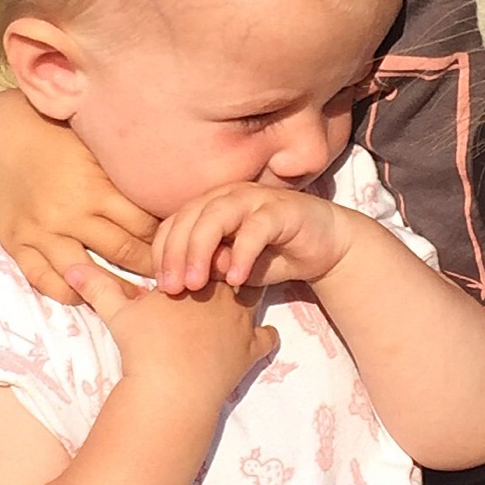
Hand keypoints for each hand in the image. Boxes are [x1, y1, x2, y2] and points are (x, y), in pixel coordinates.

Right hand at [0, 90, 157, 303]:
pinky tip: (87, 296)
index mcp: (96, 186)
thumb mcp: (95, 145)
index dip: (167, 238)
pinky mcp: (17, 242)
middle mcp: (70, 213)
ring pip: (86, 274)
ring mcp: (42, 231)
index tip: (180, 246)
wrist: (0, 133)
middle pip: (123, 252)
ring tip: (138, 299)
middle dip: (152, 267)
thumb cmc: (57, 134)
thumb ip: (124, 171)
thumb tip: (170, 185)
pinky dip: (68, 292)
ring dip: (115, 289)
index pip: (144, 224)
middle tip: (171, 277)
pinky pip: (44, 279)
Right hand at [66, 260, 275, 406]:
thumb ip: (97, 286)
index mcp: (195, 276)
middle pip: (235, 270)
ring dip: (249, 299)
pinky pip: (267, 339)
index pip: (210, 250)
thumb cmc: (145, 345)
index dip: (207, 252)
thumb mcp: (117, 312)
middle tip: (221, 276)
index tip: (201, 256)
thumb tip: (70, 268)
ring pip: (255, 299)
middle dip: (230, 271)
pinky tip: (260, 338)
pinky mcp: (250, 352)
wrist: (171, 388)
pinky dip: (264, 338)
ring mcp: (241, 324)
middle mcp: (223, 294)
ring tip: (239, 302)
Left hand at [152, 183, 351, 293]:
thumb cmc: (272, 256)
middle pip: (190, 217)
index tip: (160, 286)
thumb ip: (211, 269)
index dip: (162, 252)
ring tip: (196, 284)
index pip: (175, 223)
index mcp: (211, 206)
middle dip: (176, 253)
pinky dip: (241, 253)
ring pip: (216, 215)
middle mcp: (228, 196)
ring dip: (201, 249)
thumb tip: (189, 278)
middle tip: (172, 288)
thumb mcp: (233, 269)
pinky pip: (255, 228)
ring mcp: (255, 199)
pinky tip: (235, 279)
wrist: (324, 247)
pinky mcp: (281, 209)